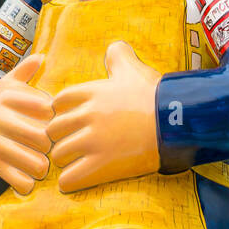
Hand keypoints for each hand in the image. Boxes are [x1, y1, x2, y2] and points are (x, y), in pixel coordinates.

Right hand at [0, 54, 52, 196]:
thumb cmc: (3, 102)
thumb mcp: (11, 81)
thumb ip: (26, 69)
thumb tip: (40, 57)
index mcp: (8, 98)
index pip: (46, 109)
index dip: (55, 117)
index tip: (52, 119)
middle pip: (43, 138)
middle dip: (52, 143)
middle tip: (51, 144)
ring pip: (37, 163)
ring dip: (44, 164)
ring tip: (43, 160)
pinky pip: (22, 182)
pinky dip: (30, 181)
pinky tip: (29, 174)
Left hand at [47, 41, 160, 193]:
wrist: (174, 120)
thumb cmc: (154, 94)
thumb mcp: (133, 67)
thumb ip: (119, 54)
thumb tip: (114, 47)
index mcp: (91, 92)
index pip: (58, 102)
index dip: (61, 111)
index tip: (69, 118)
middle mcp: (87, 116)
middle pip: (53, 129)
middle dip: (58, 137)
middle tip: (68, 142)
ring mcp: (93, 141)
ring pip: (59, 154)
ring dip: (64, 159)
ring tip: (72, 162)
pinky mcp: (102, 166)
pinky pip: (69, 179)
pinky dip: (68, 181)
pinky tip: (74, 180)